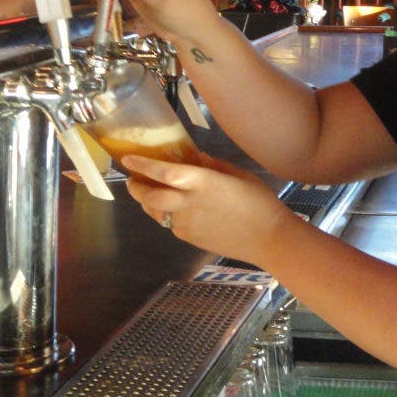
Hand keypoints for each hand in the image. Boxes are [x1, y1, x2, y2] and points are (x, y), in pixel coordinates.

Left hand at [123, 152, 293, 264]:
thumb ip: (215, 166)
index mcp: (202, 182)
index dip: (142, 165)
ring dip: (148, 202)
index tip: (128, 158)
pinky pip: (170, 224)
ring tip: (149, 194)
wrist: (268, 238)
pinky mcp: (189, 238)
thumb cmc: (259, 201)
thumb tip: (198, 159)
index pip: (163, 172)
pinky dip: (167, 215)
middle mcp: (188, 202)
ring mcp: (186, 223)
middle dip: (136, 188)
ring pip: (156, 212)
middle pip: (149, 196)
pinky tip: (176, 210)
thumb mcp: (239, 175)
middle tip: (132, 180)